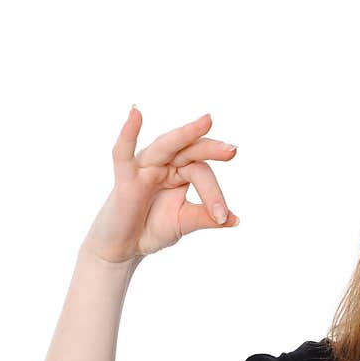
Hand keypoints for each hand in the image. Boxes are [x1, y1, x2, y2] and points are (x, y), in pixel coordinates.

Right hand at [81, 106, 238, 263]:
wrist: (125, 248)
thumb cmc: (153, 229)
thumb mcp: (184, 222)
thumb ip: (205, 218)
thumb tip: (236, 220)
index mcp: (181, 172)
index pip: (202, 173)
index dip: (214, 194)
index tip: (223, 217)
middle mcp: (164, 164)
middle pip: (190, 151)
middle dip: (211, 149)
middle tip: (233, 150)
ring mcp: (145, 167)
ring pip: (166, 146)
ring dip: (186, 134)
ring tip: (207, 121)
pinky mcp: (125, 177)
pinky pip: (123, 152)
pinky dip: (128, 133)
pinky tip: (136, 112)